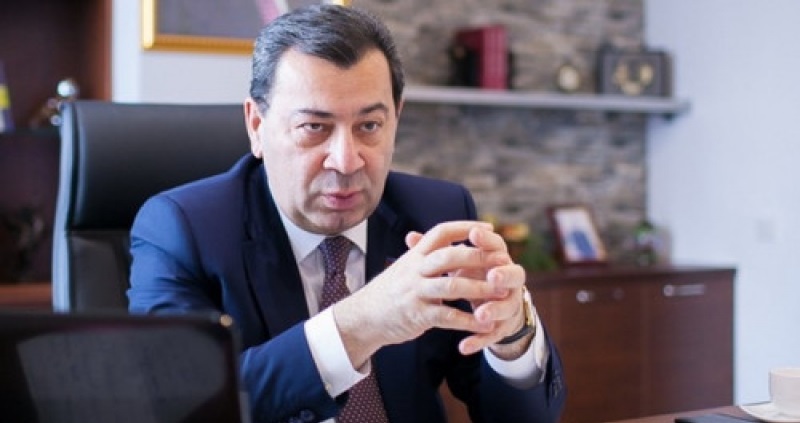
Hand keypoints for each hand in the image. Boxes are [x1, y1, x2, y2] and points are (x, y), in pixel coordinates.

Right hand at [332, 221, 510, 367]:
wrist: (364, 317)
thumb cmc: (391, 290)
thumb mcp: (405, 266)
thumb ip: (425, 252)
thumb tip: (447, 235)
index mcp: (415, 255)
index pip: (441, 232)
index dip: (466, 228)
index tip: (489, 229)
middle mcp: (414, 270)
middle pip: (450, 256)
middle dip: (479, 257)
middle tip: (504, 262)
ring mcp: (415, 292)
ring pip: (451, 285)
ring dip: (479, 289)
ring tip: (501, 294)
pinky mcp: (417, 315)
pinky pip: (447, 316)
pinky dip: (467, 320)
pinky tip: (484, 323)